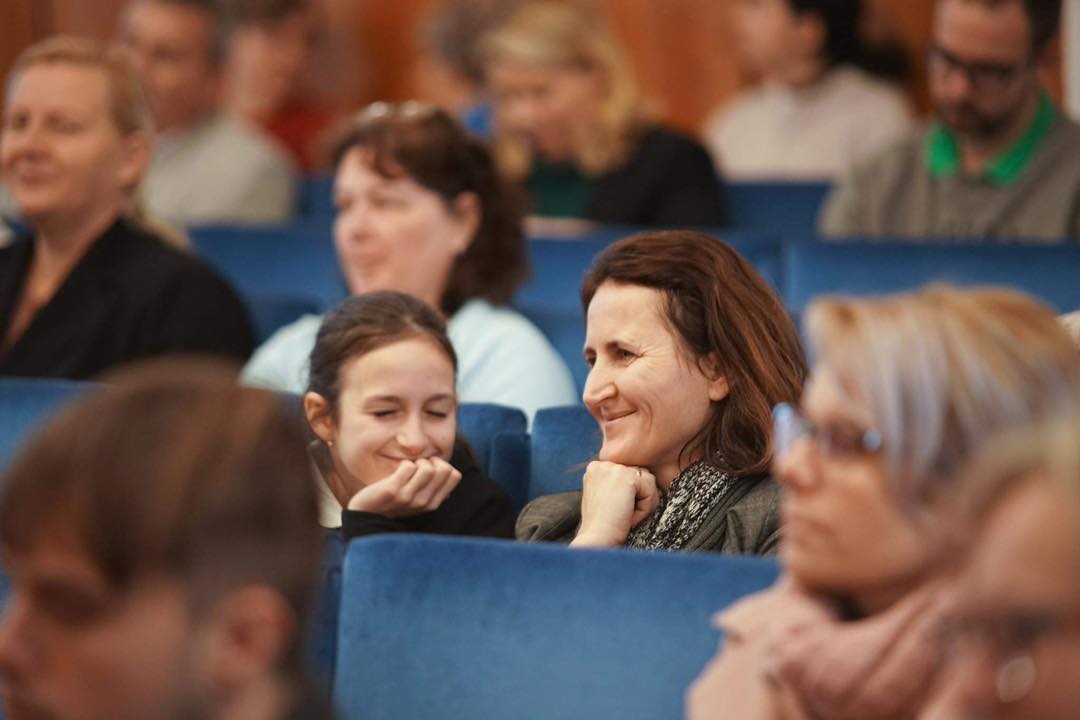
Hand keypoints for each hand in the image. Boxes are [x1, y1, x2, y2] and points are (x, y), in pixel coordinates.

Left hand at [346, 457, 461, 517]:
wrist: (364, 515)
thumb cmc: (391, 502)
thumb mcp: (416, 499)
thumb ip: (432, 488)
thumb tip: (450, 471)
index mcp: (432, 504)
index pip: (455, 475)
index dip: (442, 465)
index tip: (428, 469)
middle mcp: (423, 502)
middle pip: (444, 469)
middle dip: (431, 461)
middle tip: (417, 466)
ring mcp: (408, 497)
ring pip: (428, 468)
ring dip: (417, 461)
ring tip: (407, 468)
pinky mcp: (392, 491)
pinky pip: (408, 466)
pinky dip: (404, 463)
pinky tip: (396, 471)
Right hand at [571, 461, 658, 546]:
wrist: (597, 540)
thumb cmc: (601, 526)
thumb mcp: (605, 497)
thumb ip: (618, 484)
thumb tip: (645, 477)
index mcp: (596, 467)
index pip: (628, 473)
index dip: (629, 495)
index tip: (615, 511)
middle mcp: (603, 463)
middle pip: (640, 474)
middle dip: (639, 497)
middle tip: (622, 516)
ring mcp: (615, 469)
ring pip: (648, 481)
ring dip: (643, 504)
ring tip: (625, 517)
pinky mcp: (627, 479)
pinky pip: (650, 491)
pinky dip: (645, 509)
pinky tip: (629, 518)